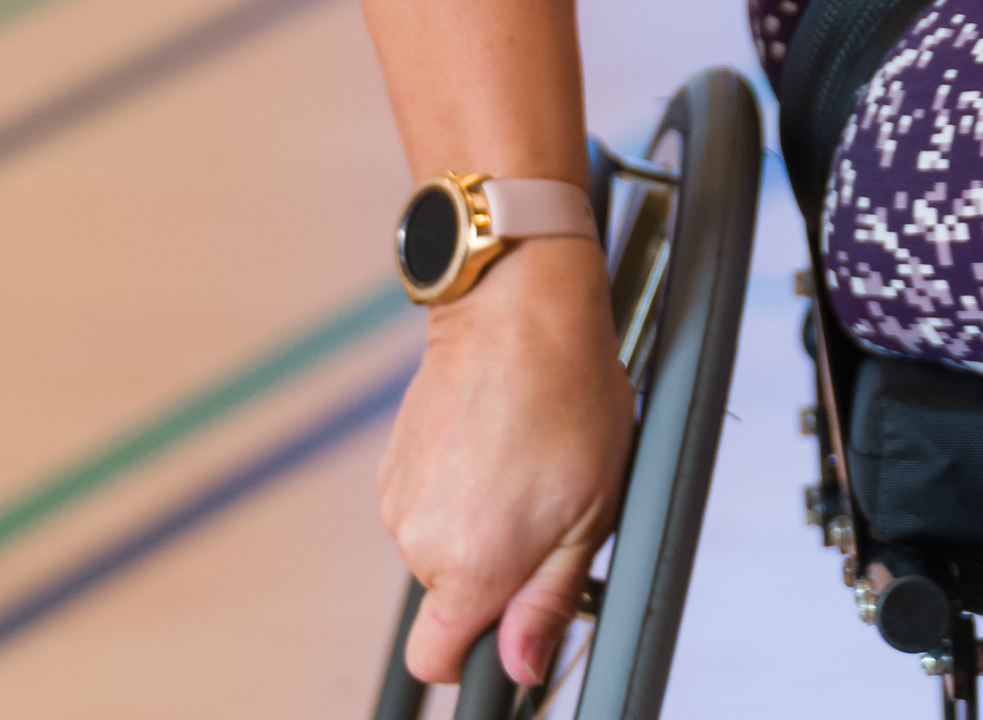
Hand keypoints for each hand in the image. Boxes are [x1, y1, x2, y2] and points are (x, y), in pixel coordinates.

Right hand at [380, 238, 633, 687]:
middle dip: (497, 571)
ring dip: (482, 523)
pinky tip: (497, 443)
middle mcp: (419, 542)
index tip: (513, 621)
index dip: (476, 653)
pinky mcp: (393, 465)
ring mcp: (399, 500)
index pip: (436, 661)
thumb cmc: (566, 399)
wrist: (519, 314)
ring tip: (526, 463)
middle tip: (546, 510)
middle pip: (451, 597)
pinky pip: (430, 503)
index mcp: (468, 568)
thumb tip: (521, 668)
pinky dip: (462, 487)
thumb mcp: (590, 514)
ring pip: (443, 546)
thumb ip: (547, 601)